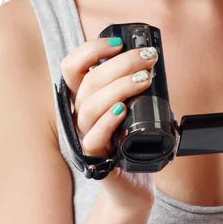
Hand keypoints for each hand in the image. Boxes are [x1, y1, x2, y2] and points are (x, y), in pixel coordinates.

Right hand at [61, 38, 159, 215]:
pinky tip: (123, 110)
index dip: (91, 50)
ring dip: (119, 86)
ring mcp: (84, 135)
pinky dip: (107, 121)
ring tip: (144, 79)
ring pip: (90, 105)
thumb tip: (150, 57)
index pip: (73, 66)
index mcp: (85, 96)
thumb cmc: (135, 138)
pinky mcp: (94, 158)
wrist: (136, 180)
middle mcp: (79, 113)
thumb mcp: (135, 103)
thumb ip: (134, 83)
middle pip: (89, 80)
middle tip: (148, 58)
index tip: (119, 43)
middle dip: (121, 63)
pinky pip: (92, 138)